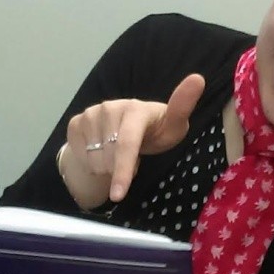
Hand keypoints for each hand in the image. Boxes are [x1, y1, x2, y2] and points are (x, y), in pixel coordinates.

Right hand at [60, 73, 205, 207]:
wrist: (131, 127)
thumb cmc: (157, 130)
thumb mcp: (174, 125)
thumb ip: (182, 107)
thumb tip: (198, 78)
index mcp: (134, 108)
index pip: (126, 144)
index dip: (122, 171)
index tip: (119, 195)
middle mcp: (109, 107)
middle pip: (109, 159)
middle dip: (121, 170)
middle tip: (135, 158)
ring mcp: (90, 114)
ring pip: (94, 161)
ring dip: (108, 168)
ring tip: (119, 155)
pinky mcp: (76, 122)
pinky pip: (80, 156)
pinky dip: (92, 163)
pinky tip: (104, 152)